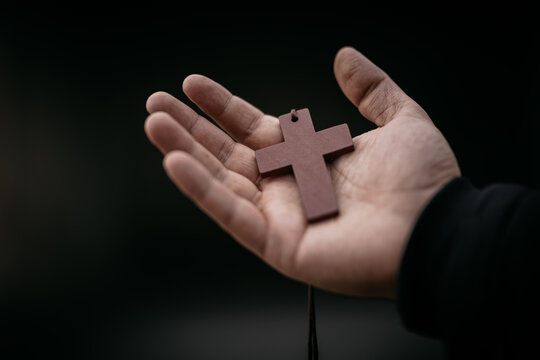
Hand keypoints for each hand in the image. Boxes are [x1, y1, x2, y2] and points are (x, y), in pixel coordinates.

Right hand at [144, 47, 459, 298]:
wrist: (437, 230)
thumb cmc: (424, 182)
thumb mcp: (401, 120)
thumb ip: (372, 88)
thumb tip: (344, 56)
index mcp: (309, 158)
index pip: (253, 128)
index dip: (222, 106)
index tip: (193, 84)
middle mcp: (288, 186)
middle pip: (227, 153)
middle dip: (190, 128)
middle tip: (155, 103)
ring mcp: (280, 216)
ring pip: (220, 181)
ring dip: (184, 153)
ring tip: (154, 125)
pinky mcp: (279, 244)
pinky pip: (232, 216)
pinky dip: (202, 192)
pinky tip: (174, 164)